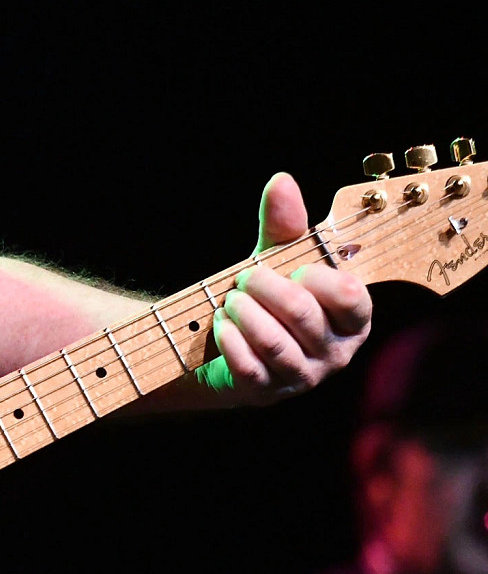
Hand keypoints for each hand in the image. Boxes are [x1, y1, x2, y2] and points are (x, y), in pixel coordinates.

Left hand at [199, 172, 372, 401]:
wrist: (227, 343)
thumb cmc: (267, 296)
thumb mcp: (277, 256)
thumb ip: (284, 223)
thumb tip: (282, 181)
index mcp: (353, 318)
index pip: (349, 295)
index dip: (314, 276)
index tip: (291, 267)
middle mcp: (337, 352)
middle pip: (301, 314)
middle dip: (263, 287)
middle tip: (243, 278)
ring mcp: (304, 376)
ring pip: (273, 342)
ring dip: (241, 312)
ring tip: (229, 300)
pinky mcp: (268, 391)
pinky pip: (248, 365)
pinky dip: (227, 338)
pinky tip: (219, 324)